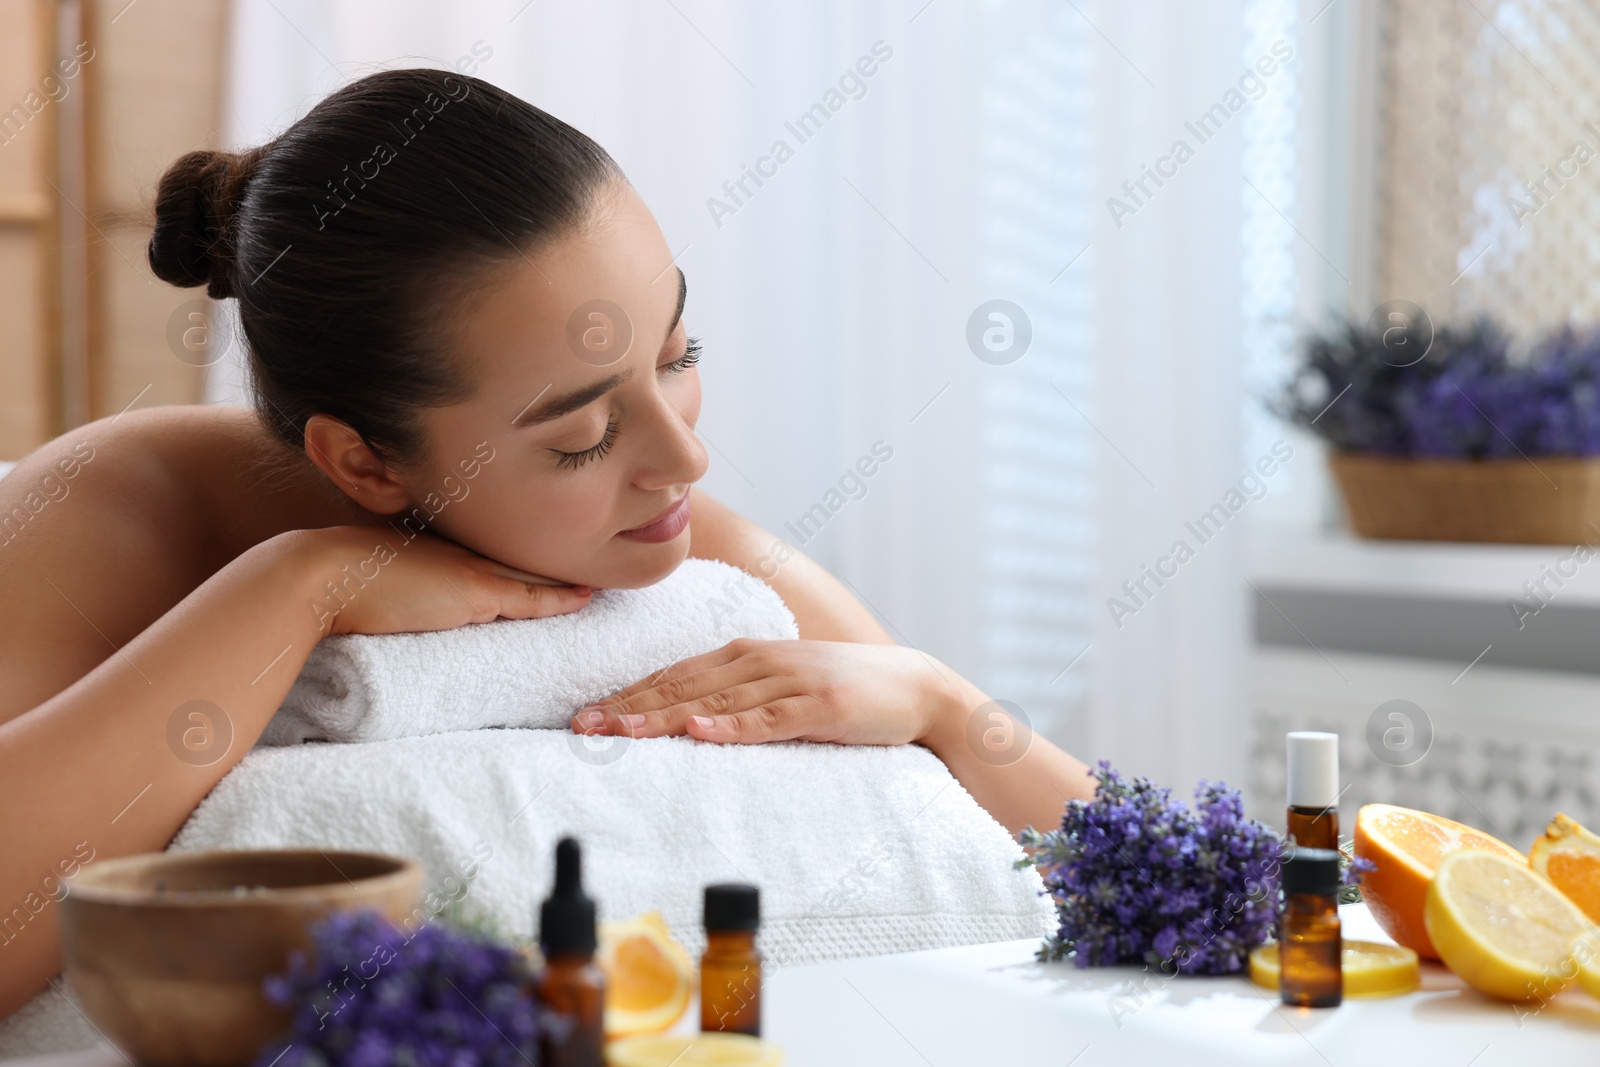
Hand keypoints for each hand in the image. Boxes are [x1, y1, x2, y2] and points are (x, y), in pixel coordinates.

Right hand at [295, 525, 592, 636]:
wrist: (319, 576)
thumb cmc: (339, 582)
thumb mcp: (381, 577)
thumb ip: (405, 587)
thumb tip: (406, 606)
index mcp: (444, 546)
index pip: (500, 550)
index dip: (533, 552)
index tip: (563, 552)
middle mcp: (463, 551)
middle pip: (525, 554)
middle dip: (561, 555)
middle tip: (604, 552)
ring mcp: (470, 570)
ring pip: (533, 573)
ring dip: (568, 575)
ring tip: (610, 574)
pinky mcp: (474, 593)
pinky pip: (530, 598)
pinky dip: (561, 599)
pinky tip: (588, 597)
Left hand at [568, 637, 960, 746]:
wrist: (915, 687)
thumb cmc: (844, 690)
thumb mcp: (782, 686)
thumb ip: (738, 696)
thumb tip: (684, 717)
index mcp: (746, 655)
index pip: (674, 675)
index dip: (628, 694)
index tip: (586, 716)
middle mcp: (761, 661)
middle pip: (683, 685)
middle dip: (630, 706)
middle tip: (584, 727)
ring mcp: (790, 682)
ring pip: (716, 702)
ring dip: (666, 716)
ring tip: (622, 732)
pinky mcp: (820, 707)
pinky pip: (769, 720)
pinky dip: (732, 727)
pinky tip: (700, 733)